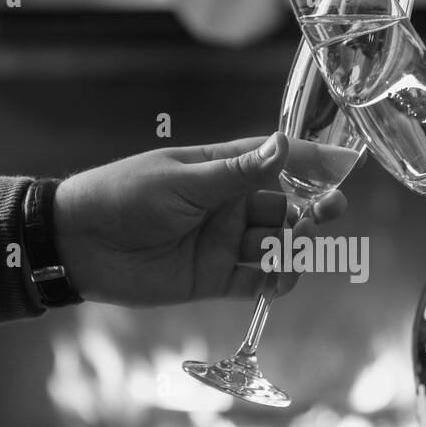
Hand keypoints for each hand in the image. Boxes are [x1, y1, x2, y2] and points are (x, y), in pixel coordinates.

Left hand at [53, 133, 352, 305]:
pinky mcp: (214, 278)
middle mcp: (229, 205)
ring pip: (276, 246)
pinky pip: (255, 282)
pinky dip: (273, 282)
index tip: (347, 166)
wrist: (79, 243)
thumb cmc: (124, 196)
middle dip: (311, 210)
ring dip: (294, 248)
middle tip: (329, 211)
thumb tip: (282, 144)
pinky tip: (282, 279)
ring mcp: (224, 243)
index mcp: (222, 170)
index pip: (278, 162)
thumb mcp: (182, 180)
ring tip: (296, 249)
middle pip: (286, 207)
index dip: (313, 164)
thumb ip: (237, 172)